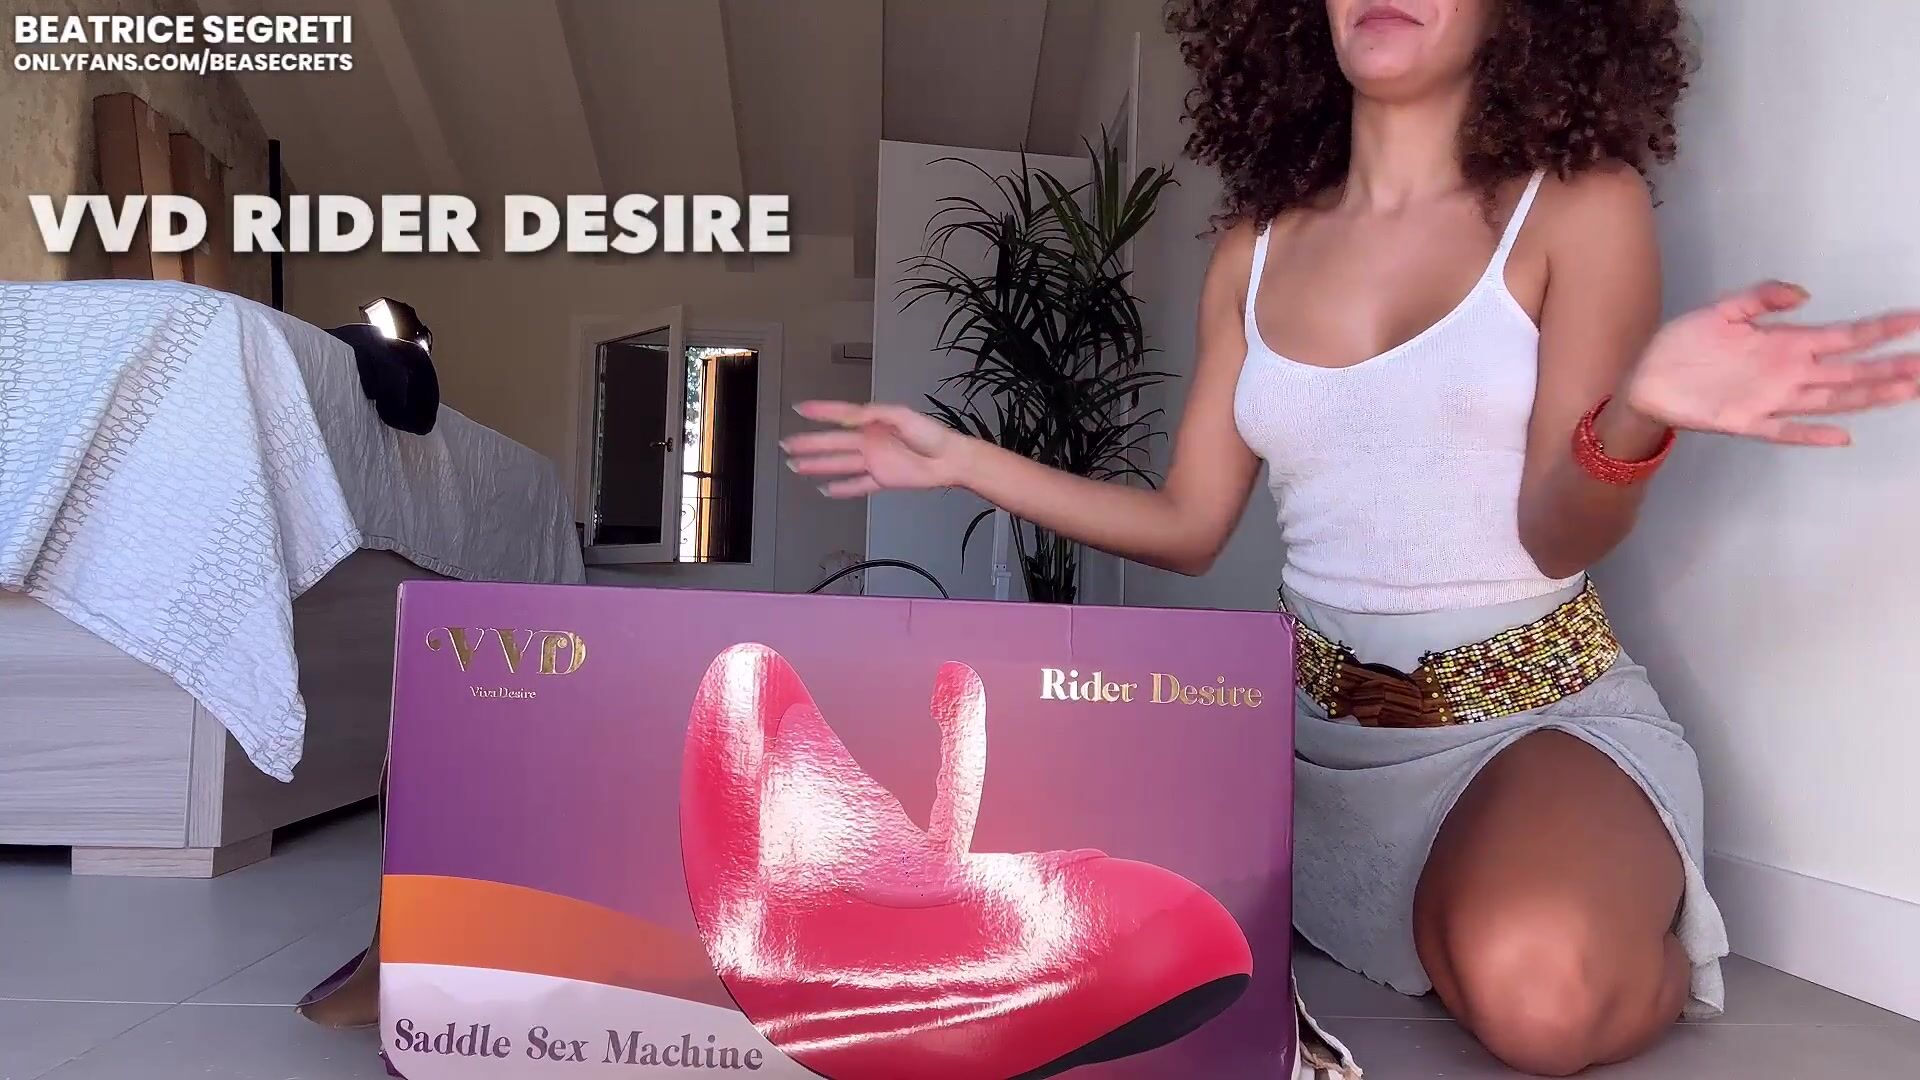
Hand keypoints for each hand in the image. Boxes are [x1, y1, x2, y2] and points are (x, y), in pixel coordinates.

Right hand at [782, 401, 975, 496]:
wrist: (950, 460)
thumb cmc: (930, 434)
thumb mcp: (900, 415)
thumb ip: (873, 414)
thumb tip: (849, 418)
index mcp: (873, 423)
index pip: (840, 415)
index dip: (820, 411)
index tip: (800, 409)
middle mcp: (869, 441)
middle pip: (833, 442)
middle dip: (809, 443)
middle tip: (788, 445)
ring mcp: (874, 461)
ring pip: (839, 464)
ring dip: (818, 465)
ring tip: (796, 466)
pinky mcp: (882, 479)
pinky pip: (857, 485)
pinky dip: (842, 489)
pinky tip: (826, 489)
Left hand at [1624, 281, 1919, 445]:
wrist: (1645, 378)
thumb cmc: (1685, 344)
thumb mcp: (1724, 310)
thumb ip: (1763, 298)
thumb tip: (1805, 293)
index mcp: (1787, 344)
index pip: (1846, 336)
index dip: (1881, 329)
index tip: (1916, 320)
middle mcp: (1788, 373)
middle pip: (1850, 372)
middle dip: (1890, 368)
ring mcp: (1770, 399)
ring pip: (1830, 400)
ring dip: (1867, 397)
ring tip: (1907, 390)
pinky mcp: (1744, 421)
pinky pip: (1785, 431)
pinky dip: (1811, 434)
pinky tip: (1841, 436)